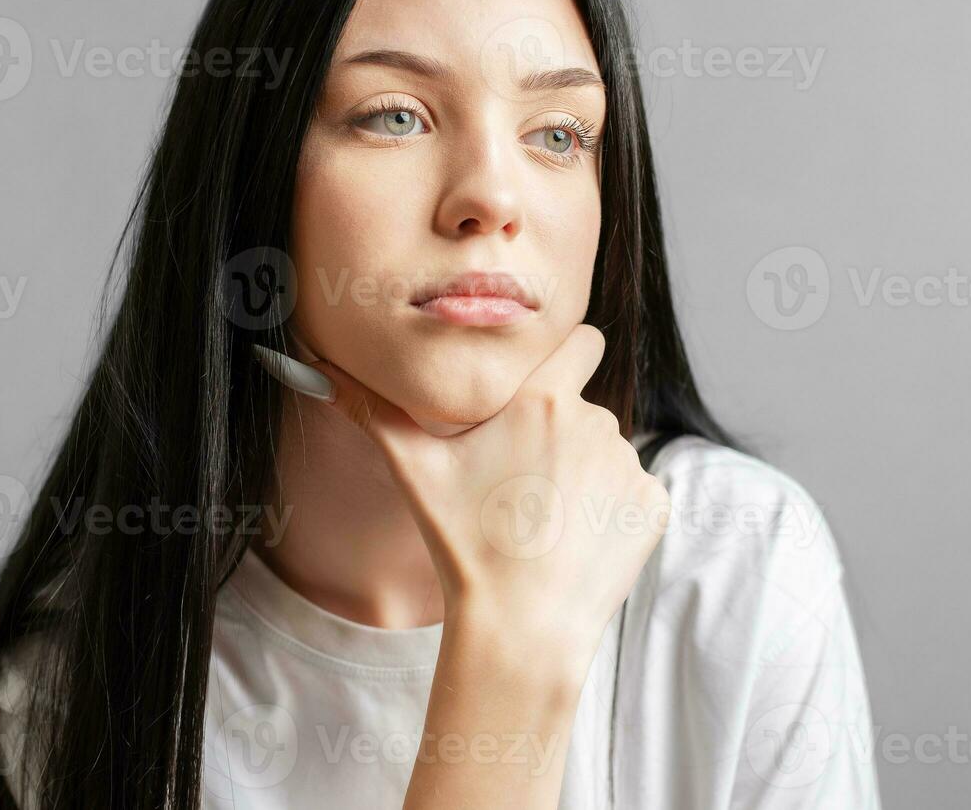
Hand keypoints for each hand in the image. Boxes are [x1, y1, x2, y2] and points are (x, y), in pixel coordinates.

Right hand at [306, 323, 670, 673]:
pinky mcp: (651, 508)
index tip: (546, 383)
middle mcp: (597, 422)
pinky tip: (574, 542)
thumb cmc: (464, 546)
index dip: (567, 355)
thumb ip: (374, 410)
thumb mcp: (413, 471)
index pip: (583, 341)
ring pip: (606, 453)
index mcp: (545, 400)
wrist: (521, 629)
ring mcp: (629, 466)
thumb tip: (319, 369)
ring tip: (543, 520)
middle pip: (584, 407)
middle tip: (520, 481)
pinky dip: (610, 512)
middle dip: (559, 432)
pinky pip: (631, 494)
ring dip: (583, 474)